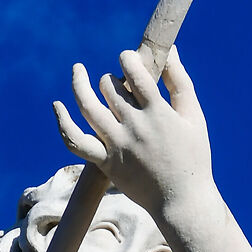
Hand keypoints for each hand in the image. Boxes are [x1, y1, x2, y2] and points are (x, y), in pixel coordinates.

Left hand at [53, 45, 213, 223]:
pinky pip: (76, 141)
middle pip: (110, 87)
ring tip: (77, 71)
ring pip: (88, 106)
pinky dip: (63, 123)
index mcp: (157, 112)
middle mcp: (134, 126)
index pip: (134, 72)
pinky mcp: (105, 163)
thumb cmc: (193, 158)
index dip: (127, 59)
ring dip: (79, 84)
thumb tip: (169, 50)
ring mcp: (116, 145)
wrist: (181, 202)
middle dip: (111, 79)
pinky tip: (57, 105)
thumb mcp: (194, 117)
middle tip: (118, 86)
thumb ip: (180, 81)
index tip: (127, 59)